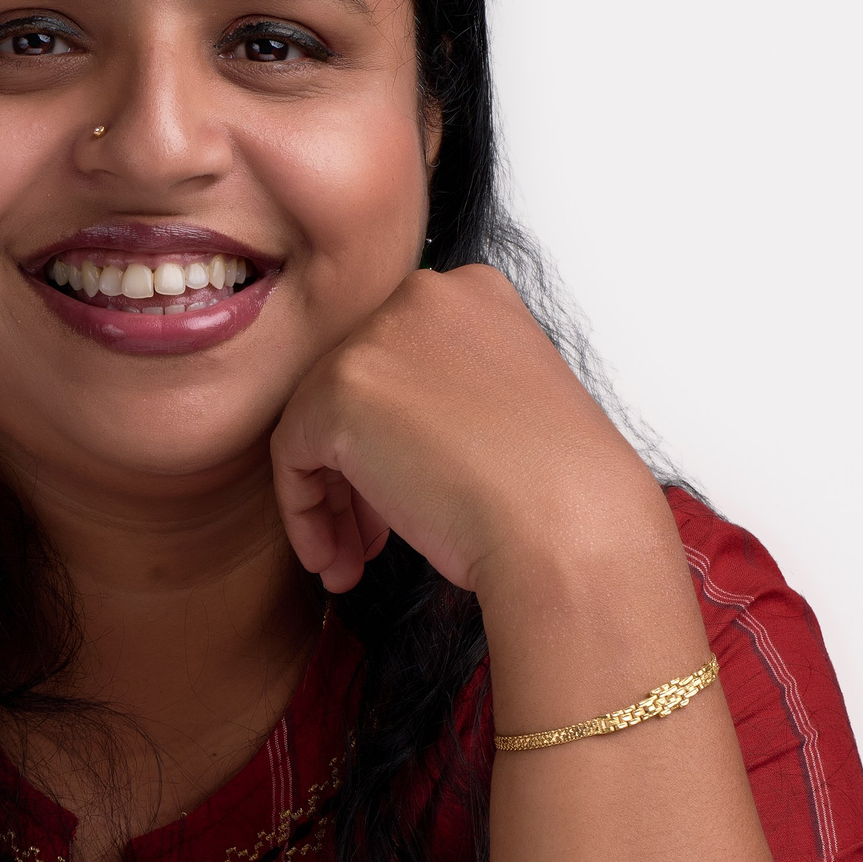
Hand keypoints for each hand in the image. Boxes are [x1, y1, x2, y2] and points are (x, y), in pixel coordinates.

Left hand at [269, 265, 657, 597]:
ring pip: (320, 424)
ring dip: (333, 502)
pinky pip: (293, 455)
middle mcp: (423, 297)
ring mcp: (377, 338)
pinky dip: (306, 513)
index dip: (394, 439)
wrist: (568, 527)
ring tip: (350, 565)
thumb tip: (385, 440)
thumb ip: (444, 402)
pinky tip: (336, 562)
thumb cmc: (557, 493)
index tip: (405, 496)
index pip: (399, 363)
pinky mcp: (338, 390)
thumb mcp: (503, 415)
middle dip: (358, 476)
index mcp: (474, 295)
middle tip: (371, 542)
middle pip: (355, 392)